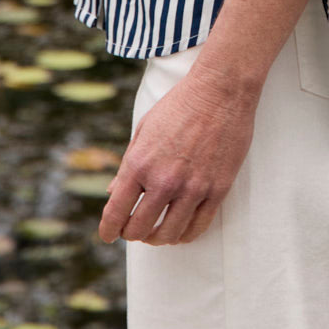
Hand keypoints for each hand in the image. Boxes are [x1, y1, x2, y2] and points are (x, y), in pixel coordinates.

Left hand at [98, 63, 257, 245]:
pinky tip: (179, 229)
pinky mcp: (217, 189)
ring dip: (158, 238)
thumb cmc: (180, 105)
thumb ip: (128, 165)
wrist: (220, 90)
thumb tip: (113, 192)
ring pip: (169, 234)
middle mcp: (164, 180)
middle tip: (133, 230)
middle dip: (132, 234)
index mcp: (139, 163)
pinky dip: (185, 234)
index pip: (116, 212)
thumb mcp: (144, 129)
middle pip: (140, 229)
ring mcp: (192, 187)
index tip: (108, 235)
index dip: (108, 229)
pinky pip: (198, 227)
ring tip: (156, 232)